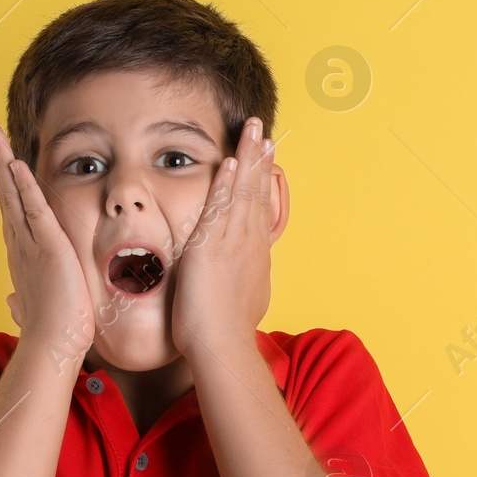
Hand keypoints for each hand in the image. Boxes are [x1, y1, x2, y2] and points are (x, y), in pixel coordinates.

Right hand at [0, 121, 93, 361]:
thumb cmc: (49, 330)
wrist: (53, 346)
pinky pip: (34, 210)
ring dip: (2, 160)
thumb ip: (21, 300)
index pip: (11, 208)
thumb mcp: (33, 309)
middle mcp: (19, 244)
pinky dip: (24, 186)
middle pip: (3, 192)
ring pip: (12, 193)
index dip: (3, 181)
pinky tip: (16, 164)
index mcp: (20, 254)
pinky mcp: (48, 248)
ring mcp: (30, 244)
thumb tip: (11, 302)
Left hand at [171, 117, 275, 361]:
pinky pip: (221, 208)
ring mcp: (233, 243)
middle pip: (257, 192)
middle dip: (260, 159)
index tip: (264, 159)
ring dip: (248, 160)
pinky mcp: (212, 247)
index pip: (259, 208)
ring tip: (252, 132)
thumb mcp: (247, 300)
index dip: (261, 181)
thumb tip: (248, 281)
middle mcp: (249, 243)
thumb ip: (247, 282)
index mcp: (255, 254)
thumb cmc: (227, 332)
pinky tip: (231, 162)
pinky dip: (227, 184)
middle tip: (263, 131)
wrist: (221, 345)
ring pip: (244, 193)